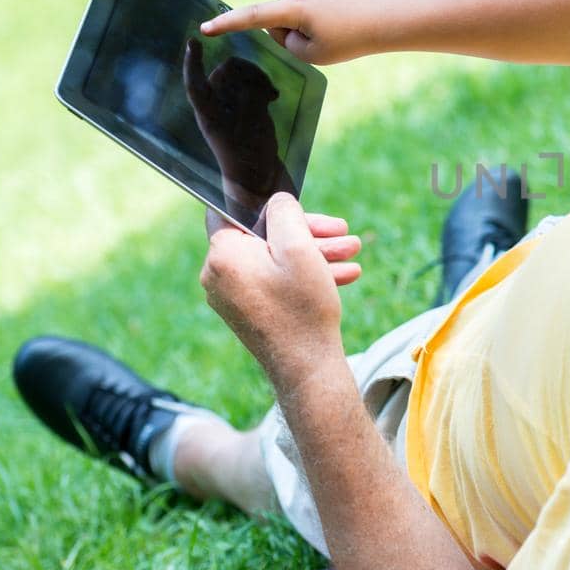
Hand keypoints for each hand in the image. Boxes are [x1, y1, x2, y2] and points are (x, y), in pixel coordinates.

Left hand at [184, 39, 295, 216]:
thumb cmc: (252, 159)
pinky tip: (274, 98)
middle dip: (244, 72)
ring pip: (239, 78)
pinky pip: (251, 87)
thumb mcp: (253, 127)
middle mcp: (217, 109)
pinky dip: (263, 86)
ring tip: (271, 94)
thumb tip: (249, 78)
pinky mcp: (247, 112)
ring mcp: (232, 110)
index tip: (193, 42)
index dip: (192, 63)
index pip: (195, 84)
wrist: (261, 181)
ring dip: (256, 78)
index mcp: (209, 115)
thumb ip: (249, 98)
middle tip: (266, 87)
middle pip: (223, 73)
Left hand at [200, 195, 360, 378]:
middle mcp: (218, 275)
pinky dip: (302, 276)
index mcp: (223, 255)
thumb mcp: (299, 247)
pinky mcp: (247, 311)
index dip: (270, 205)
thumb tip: (276, 201)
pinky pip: (273, 282)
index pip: (234, 211)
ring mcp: (231, 296)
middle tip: (343, 233)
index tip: (299, 207)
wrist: (306, 367)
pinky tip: (339, 276)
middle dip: (308, 234)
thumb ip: (285, 212)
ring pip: (274, 261)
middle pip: (263, 237)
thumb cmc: (302, 308)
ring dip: (313, 255)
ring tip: (352, 256)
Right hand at [201, 0, 386, 64]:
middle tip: (325, 38)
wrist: (386, 17)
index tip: (205, 28)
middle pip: (279, 17)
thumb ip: (286, 41)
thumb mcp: (313, 53)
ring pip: (295, 8)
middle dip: (292, 31)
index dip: (228, 24)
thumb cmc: (351, 40)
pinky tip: (342, 14)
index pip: (254, 17)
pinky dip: (321, 10)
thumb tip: (279, 24)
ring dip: (308, 20)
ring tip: (338, 25)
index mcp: (296, 9)